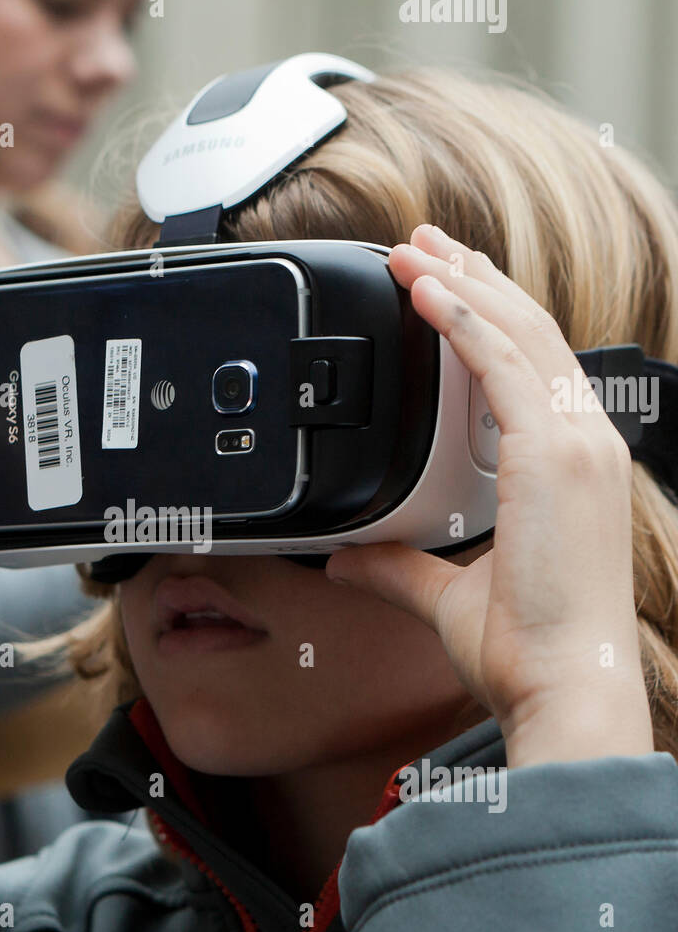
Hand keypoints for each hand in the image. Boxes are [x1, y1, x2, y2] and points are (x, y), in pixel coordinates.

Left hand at [325, 224, 652, 767]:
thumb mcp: (445, 593)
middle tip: (424, 246)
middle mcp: (583, 444)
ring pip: (518, 335)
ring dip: (463, 287)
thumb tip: (347, 557)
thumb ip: (396, 567)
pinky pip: (506, 366)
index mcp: (570, 467)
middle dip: (473, 282)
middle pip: (528, 334)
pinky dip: (467, 322)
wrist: (563, 685)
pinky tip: (431, 293)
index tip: (447, 287)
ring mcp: (577, 444)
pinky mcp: (556, 454)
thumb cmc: (527, 647)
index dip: (488, 318)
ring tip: (416, 251)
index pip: (531, 368)